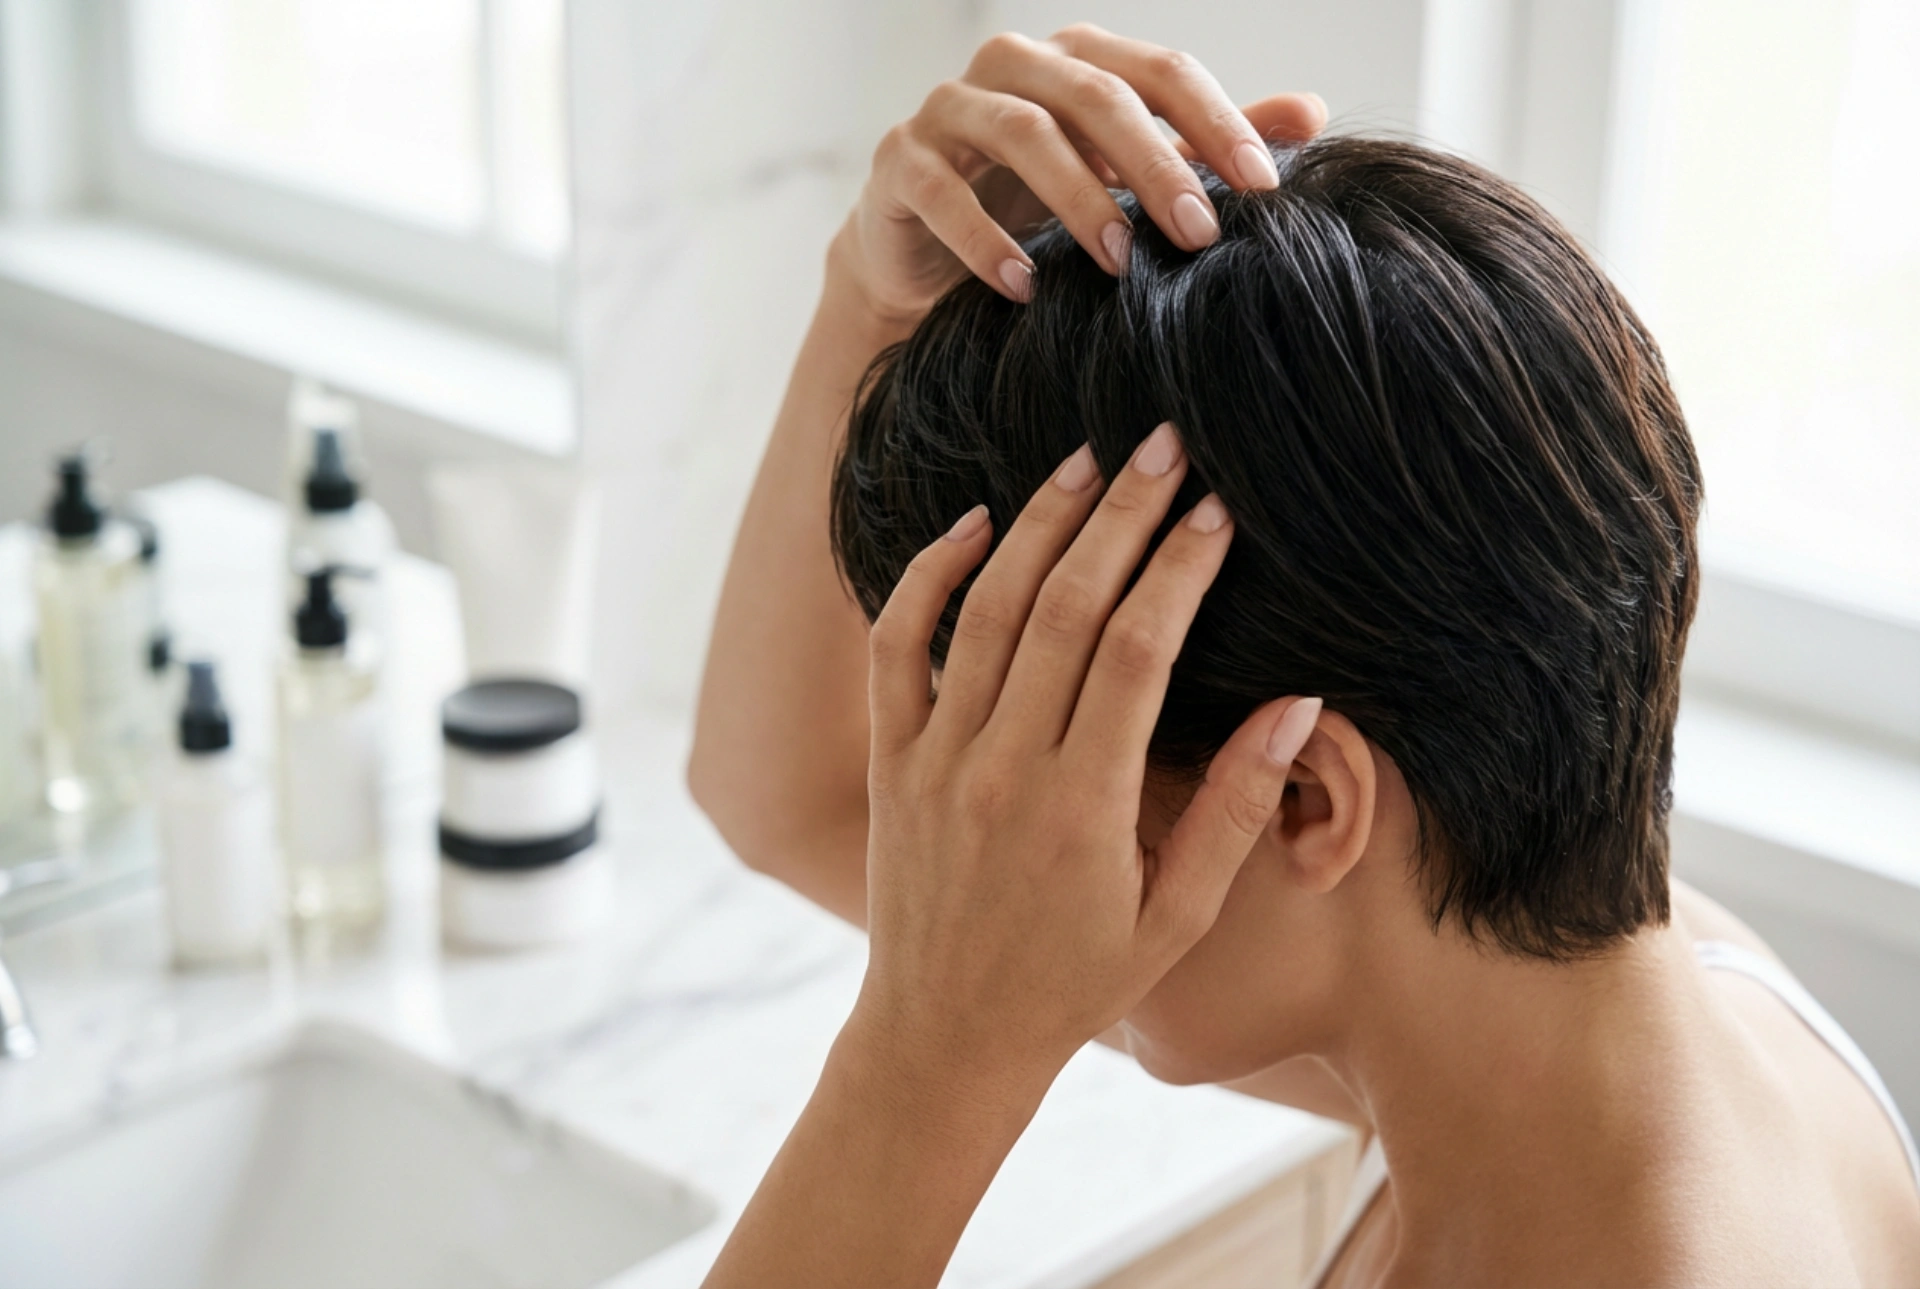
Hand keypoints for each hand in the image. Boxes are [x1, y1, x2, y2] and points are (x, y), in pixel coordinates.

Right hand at [833, 26, 1326, 322]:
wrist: (924, 258)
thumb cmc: (1036, 209)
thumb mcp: (1127, 178)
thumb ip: (1205, 145)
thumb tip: (1310, 113)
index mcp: (1079, 60)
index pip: (1160, 72)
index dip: (1216, 123)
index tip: (1265, 189)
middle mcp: (1014, 66)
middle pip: (1095, 94)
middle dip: (1154, 164)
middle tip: (1199, 234)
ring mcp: (949, 108)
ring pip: (1023, 132)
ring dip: (1078, 197)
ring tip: (1119, 261)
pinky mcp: (898, 161)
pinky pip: (942, 190)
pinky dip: (985, 239)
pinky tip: (1024, 287)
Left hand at [851, 424, 1322, 1093]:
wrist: (944, 1038)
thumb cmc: (1076, 984)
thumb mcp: (1178, 919)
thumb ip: (1233, 808)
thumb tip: (1297, 703)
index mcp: (1083, 806)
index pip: (1138, 651)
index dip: (1180, 568)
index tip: (1218, 508)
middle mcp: (1002, 768)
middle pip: (1065, 606)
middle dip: (1122, 514)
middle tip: (1164, 441)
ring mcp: (934, 758)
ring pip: (985, 609)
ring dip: (1038, 523)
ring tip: (1089, 459)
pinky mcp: (888, 760)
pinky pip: (896, 645)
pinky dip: (928, 576)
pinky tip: (971, 523)